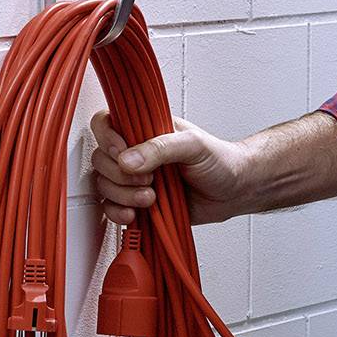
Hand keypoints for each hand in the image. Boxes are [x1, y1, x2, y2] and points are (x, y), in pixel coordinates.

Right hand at [89, 110, 250, 226]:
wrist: (235, 190)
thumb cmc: (220, 160)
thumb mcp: (193, 145)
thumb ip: (160, 148)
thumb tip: (127, 160)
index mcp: (145, 128)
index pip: (106, 123)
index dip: (107, 138)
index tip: (122, 152)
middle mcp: (136, 152)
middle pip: (100, 159)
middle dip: (119, 174)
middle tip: (148, 179)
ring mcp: (135, 178)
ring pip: (104, 185)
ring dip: (122, 195)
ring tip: (151, 198)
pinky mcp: (137, 202)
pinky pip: (111, 207)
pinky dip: (117, 212)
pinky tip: (135, 213)